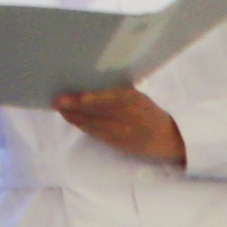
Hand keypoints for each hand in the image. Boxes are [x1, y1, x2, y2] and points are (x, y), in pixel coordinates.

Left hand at [56, 86, 188, 166]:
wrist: (169, 139)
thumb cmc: (149, 113)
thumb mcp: (139, 98)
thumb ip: (118, 93)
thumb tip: (90, 84)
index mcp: (134, 99)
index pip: (110, 99)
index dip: (92, 99)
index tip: (77, 96)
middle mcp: (128, 115)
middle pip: (97, 110)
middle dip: (75, 106)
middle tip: (57, 101)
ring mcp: (122, 130)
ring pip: (93, 122)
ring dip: (74, 116)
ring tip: (60, 109)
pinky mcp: (118, 142)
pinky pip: (95, 132)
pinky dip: (82, 125)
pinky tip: (71, 119)